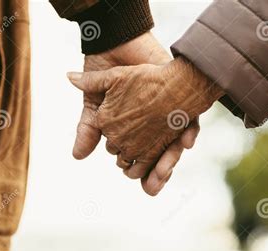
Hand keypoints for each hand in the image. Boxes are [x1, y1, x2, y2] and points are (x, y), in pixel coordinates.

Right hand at [71, 32, 203, 195]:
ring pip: (175, 148)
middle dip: (158, 174)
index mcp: (132, 132)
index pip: (137, 160)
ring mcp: (167, 117)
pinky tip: (186, 141)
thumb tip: (77, 156)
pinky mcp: (180, 101)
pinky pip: (190, 122)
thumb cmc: (106, 74)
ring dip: (171, 161)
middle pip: (158, 159)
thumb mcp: (94, 104)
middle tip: (153, 185)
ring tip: (165, 172)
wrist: (119, 45)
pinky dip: (189, 133)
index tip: (145, 186)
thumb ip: (88, 129)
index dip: (139, 173)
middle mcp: (152, 128)